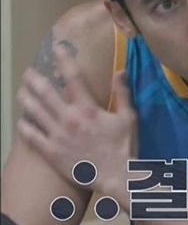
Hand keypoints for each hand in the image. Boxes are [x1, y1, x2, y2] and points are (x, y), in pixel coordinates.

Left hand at [16, 45, 137, 196]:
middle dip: (34, 80)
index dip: (64, 60)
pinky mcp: (50, 152)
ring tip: (21, 91)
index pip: (73, 78)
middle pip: (45, 93)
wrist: (116, 176)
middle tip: (28, 73)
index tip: (57, 48)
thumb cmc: (124, 147)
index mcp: (88, 108)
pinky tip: (21, 121)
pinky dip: (24, 127)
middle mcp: (68, 118)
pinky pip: (31, 136)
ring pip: (34, 112)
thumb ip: (122, 93)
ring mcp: (57, 135)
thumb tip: (120, 71)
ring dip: (26, 99)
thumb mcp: (129, 118)